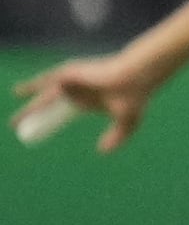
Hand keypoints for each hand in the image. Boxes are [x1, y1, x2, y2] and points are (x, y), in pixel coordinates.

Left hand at [10, 53, 156, 152]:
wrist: (137, 77)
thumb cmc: (135, 97)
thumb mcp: (127, 123)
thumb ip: (117, 138)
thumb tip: (102, 152)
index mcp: (88, 101)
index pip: (63, 112)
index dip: (50, 120)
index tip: (38, 130)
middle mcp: (78, 90)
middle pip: (50, 103)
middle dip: (34, 113)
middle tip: (19, 124)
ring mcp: (73, 80)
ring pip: (45, 92)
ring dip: (30, 99)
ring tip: (15, 105)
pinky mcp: (69, 72)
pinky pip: (46, 80)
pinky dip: (32, 86)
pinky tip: (19, 92)